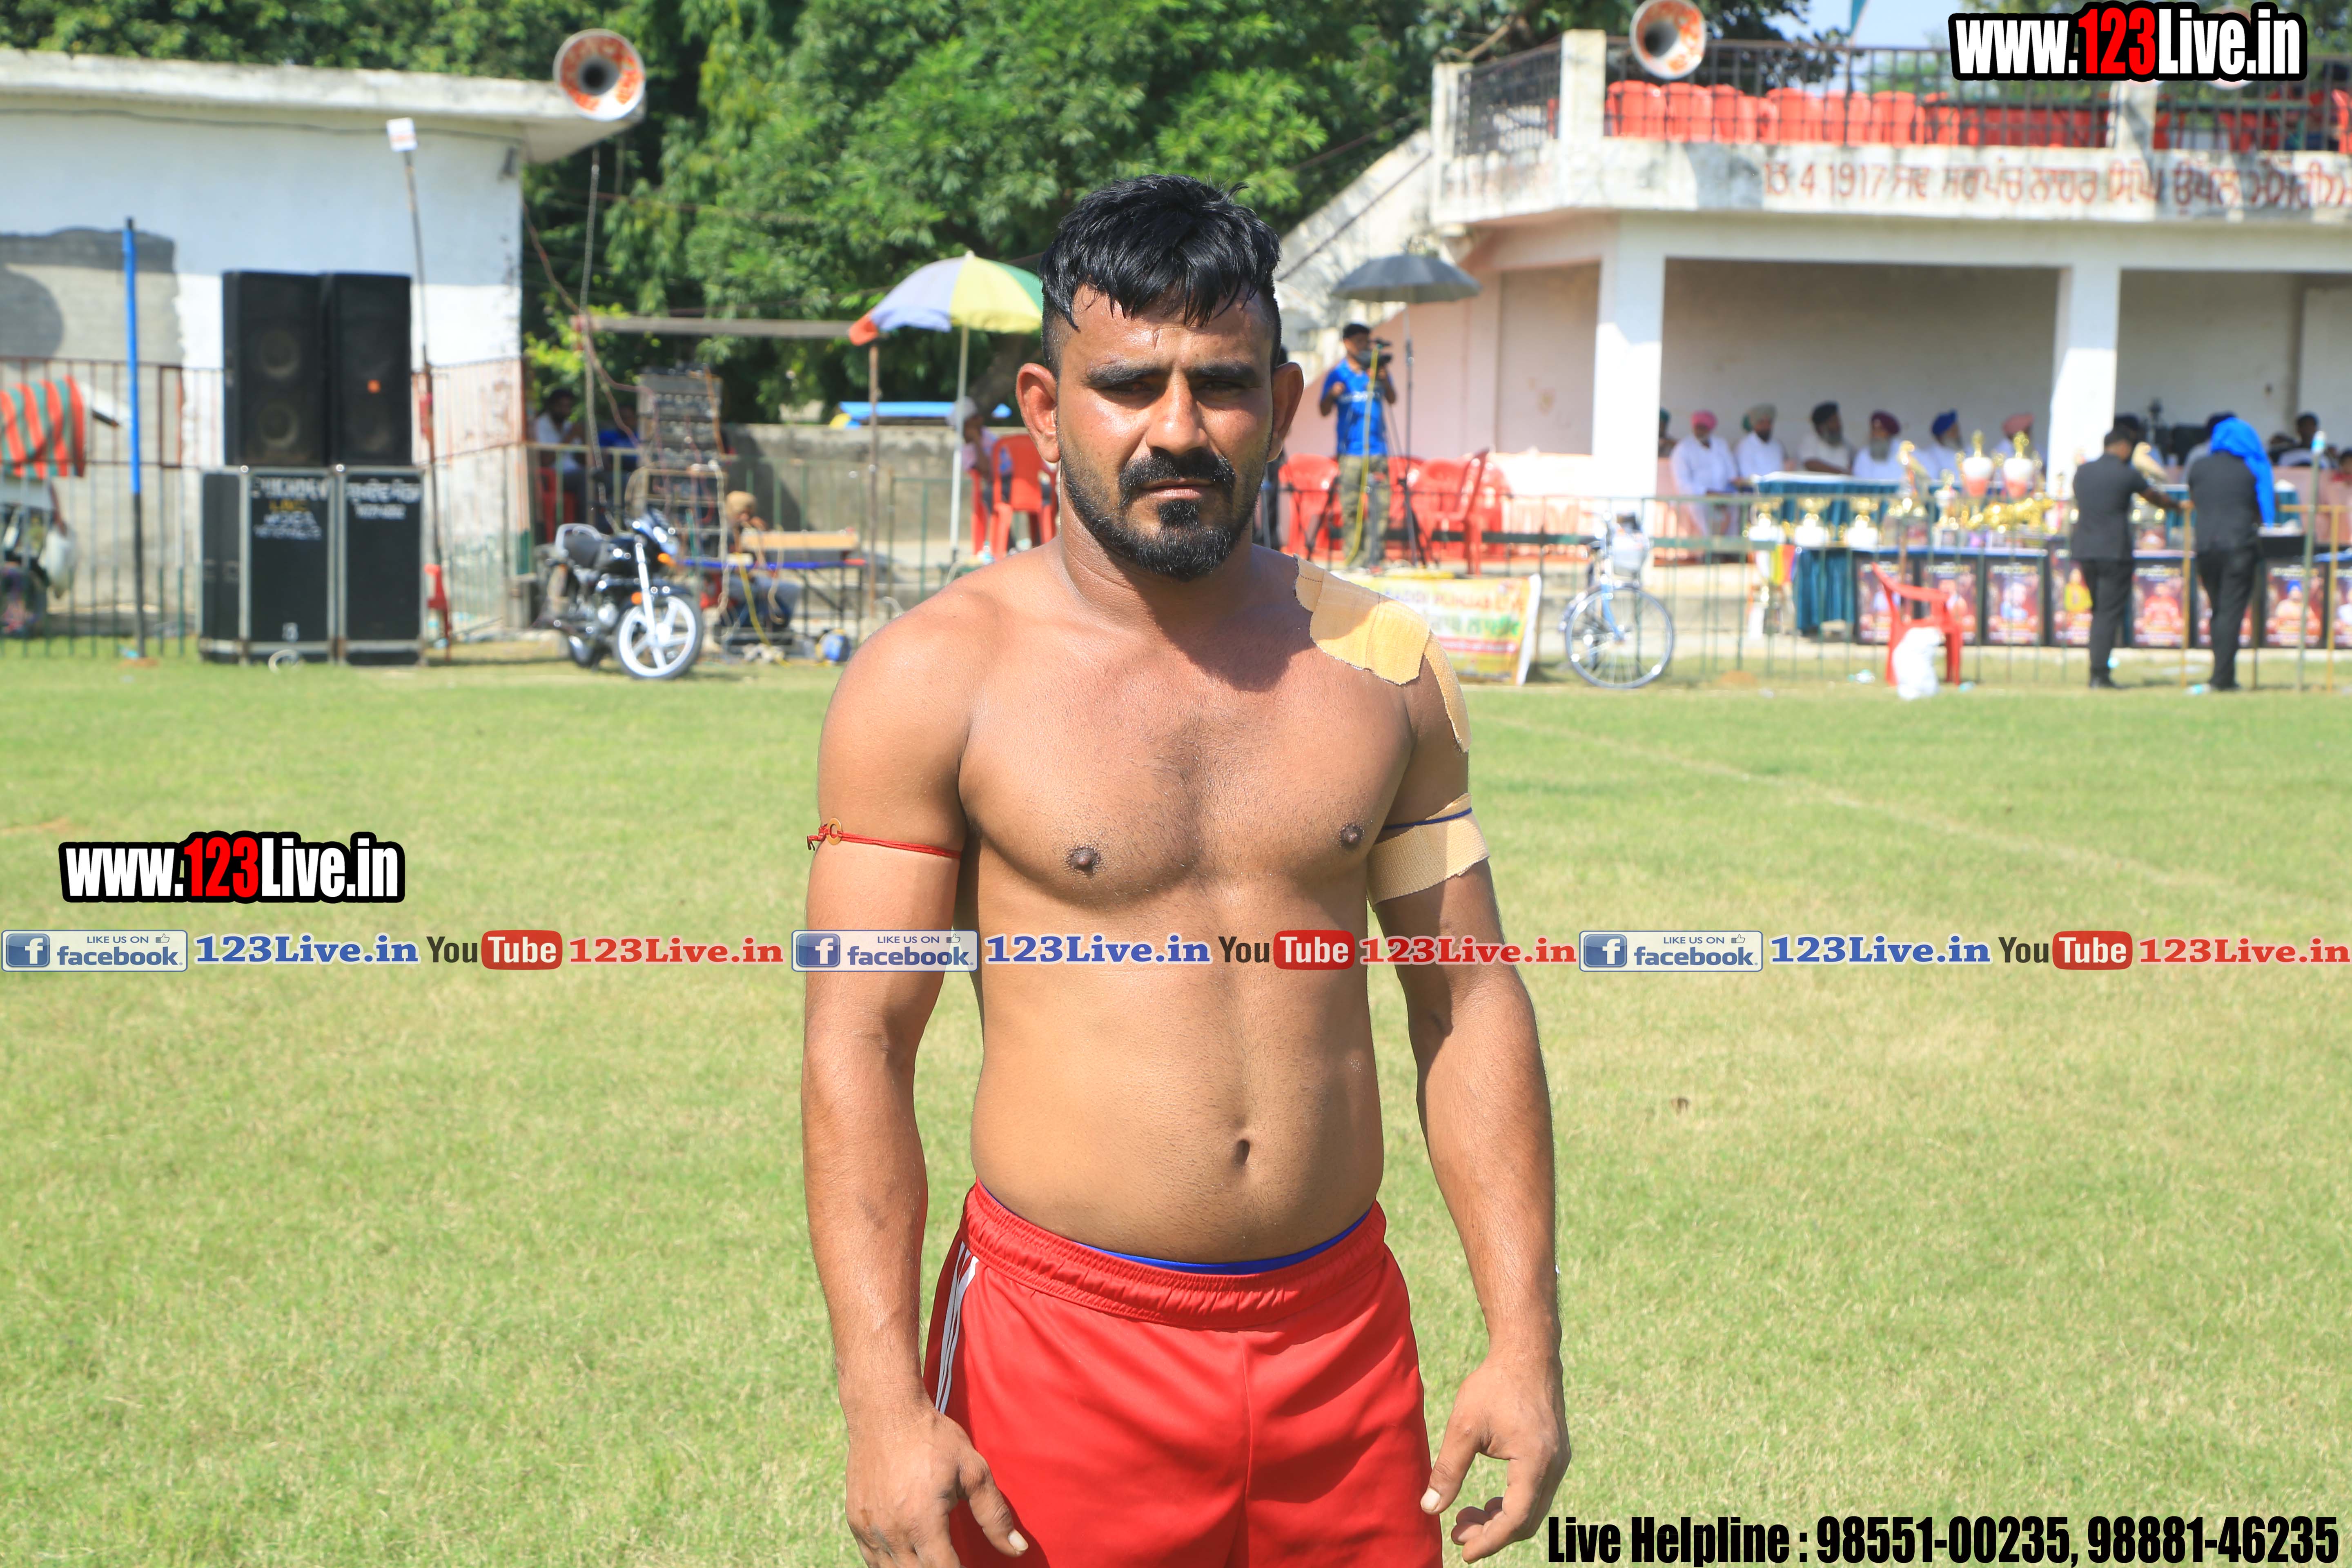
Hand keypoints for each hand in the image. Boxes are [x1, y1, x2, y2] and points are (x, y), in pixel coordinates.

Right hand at [843, 1401, 1027, 1566]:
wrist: (885, 1413)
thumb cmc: (933, 1439)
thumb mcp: (973, 1471)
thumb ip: (994, 1515)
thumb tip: (1017, 1550)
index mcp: (923, 1521)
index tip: (971, 1567)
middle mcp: (892, 1532)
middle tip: (954, 1559)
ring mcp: (869, 1530)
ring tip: (933, 1557)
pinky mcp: (856, 1523)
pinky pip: (871, 1560)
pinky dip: (890, 1565)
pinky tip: (908, 1557)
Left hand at [1421, 1350, 1568, 1561]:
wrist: (1527, 1352)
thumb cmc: (1494, 1385)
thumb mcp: (1463, 1427)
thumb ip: (1448, 1470)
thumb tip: (1429, 1509)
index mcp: (1535, 1463)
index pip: (1516, 1519)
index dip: (1490, 1541)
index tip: (1464, 1552)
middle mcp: (1555, 1466)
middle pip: (1527, 1520)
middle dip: (1492, 1533)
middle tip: (1457, 1532)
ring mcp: (1559, 1460)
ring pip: (1533, 1508)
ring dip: (1501, 1519)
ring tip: (1466, 1516)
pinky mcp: (1555, 1454)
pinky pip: (1537, 1492)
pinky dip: (1513, 1503)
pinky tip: (1488, 1500)